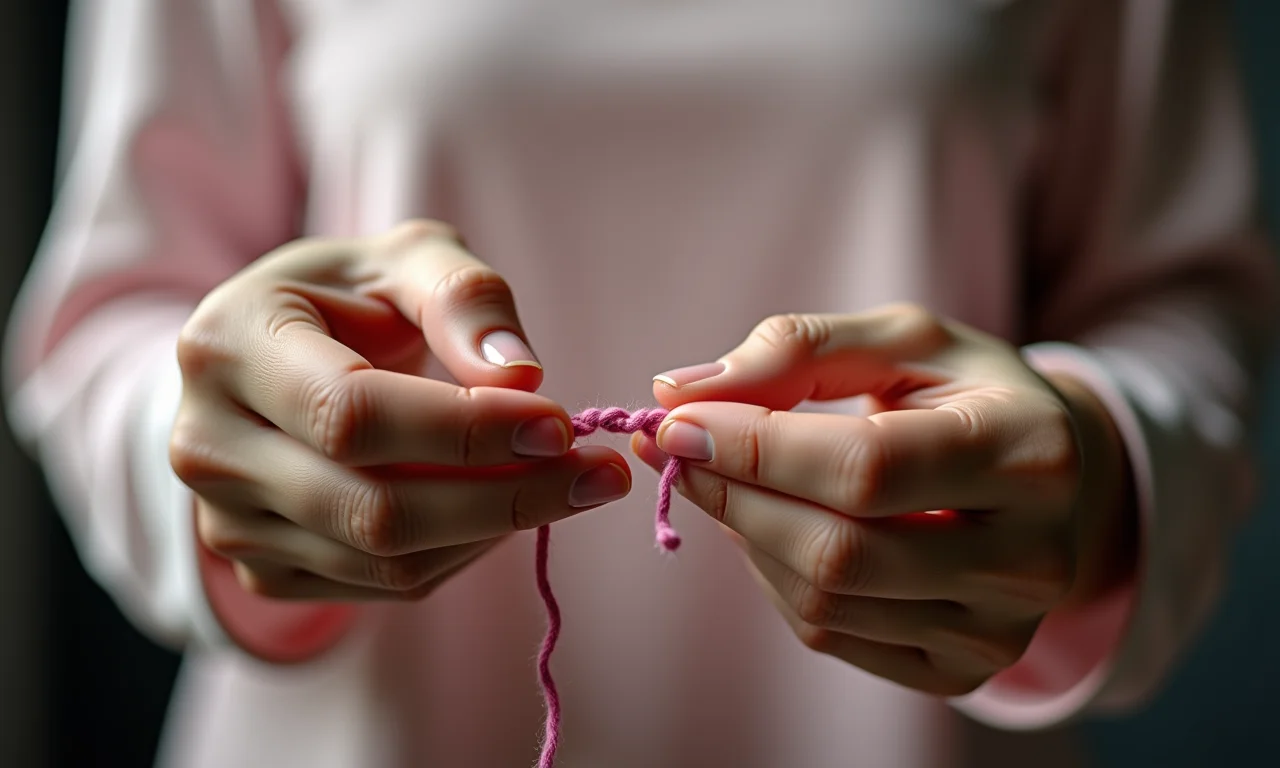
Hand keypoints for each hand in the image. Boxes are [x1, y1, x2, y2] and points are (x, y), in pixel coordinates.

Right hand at [170, 221, 631, 600]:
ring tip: (569, 483)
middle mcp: (208, 444)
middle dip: (504, 495)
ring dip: (496, 528)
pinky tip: (501, 505)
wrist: (277, 361)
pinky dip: (462, 553)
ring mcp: (228, 521)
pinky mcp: (262, 570)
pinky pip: (383, 587)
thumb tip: (520, 377)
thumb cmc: (351, 300)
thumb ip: (463, 297)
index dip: (464, 430)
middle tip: (596, 473)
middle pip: (373, 507)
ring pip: (384, 560)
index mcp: (230, 345)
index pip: (352, 414)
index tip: (560, 425)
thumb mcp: (406, 260)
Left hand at [634, 305, 1134, 695]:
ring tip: (729, 480)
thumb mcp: (904, 340)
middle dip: (735, 496)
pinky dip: (776, 578)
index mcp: (1031, 452)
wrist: (1046, 481)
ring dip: (747, 536)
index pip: (866, 468)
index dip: (756, 448)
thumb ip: (799, 350)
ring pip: (825, 601)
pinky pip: (830, 636)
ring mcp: (1001, 630)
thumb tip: (678, 391)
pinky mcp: (963, 671)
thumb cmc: (964, 395)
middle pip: (840, 550)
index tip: (676, 420)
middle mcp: (1033, 558)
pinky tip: (774, 528)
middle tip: (676, 452)